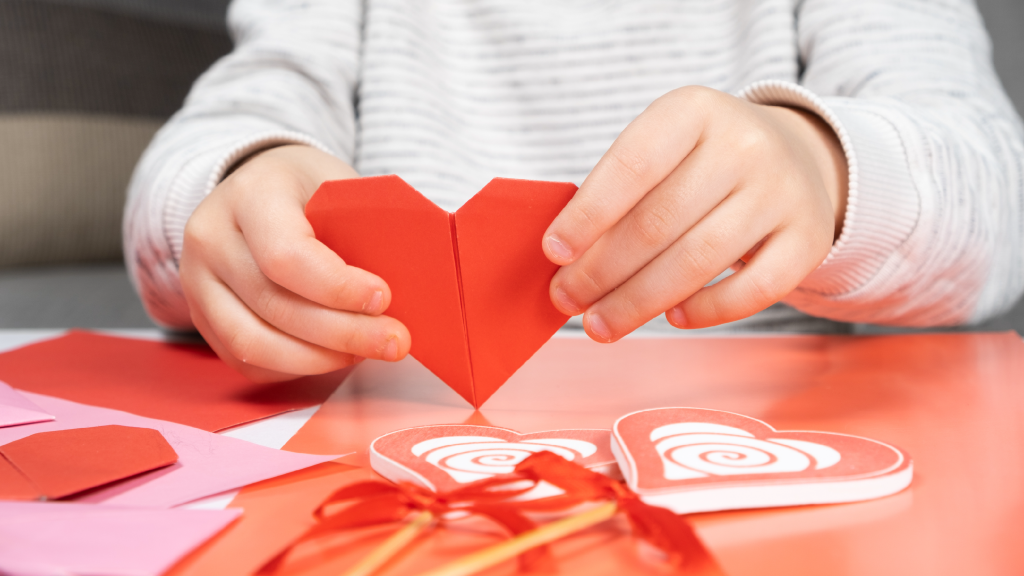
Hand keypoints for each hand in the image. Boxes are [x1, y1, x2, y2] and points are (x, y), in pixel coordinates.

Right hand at [180, 145, 410, 381]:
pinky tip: (332, 356)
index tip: (383, 298)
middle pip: (274, 305)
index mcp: (250, 195)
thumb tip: (414, 281)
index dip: (337, 288)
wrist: (255, 190)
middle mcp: (211, 238)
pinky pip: (245, 361)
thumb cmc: (308, 190)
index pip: (286, 255)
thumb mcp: (339, 185)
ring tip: (365, 352)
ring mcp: (196, 282)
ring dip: (319, 359)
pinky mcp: (200, 317)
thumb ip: (367, 227)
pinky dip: (294, 368)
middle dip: (343, 334)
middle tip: (394, 342)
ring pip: (253, 343)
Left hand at [543, 86, 847, 341]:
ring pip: (698, 260)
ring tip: (601, 323)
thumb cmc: (701, 162)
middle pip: (658, 222)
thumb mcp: (663, 149)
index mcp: (694, 111)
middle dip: (602, 271)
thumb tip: (566, 261)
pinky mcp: (808, 239)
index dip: (587, 215)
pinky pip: (753, 290)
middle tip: (567, 300)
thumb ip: (617, 193)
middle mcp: (745, 145)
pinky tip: (672, 317)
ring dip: (638, 301)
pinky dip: (706, 310)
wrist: (796, 156)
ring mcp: (782, 192)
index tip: (553, 254)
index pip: (632, 166)